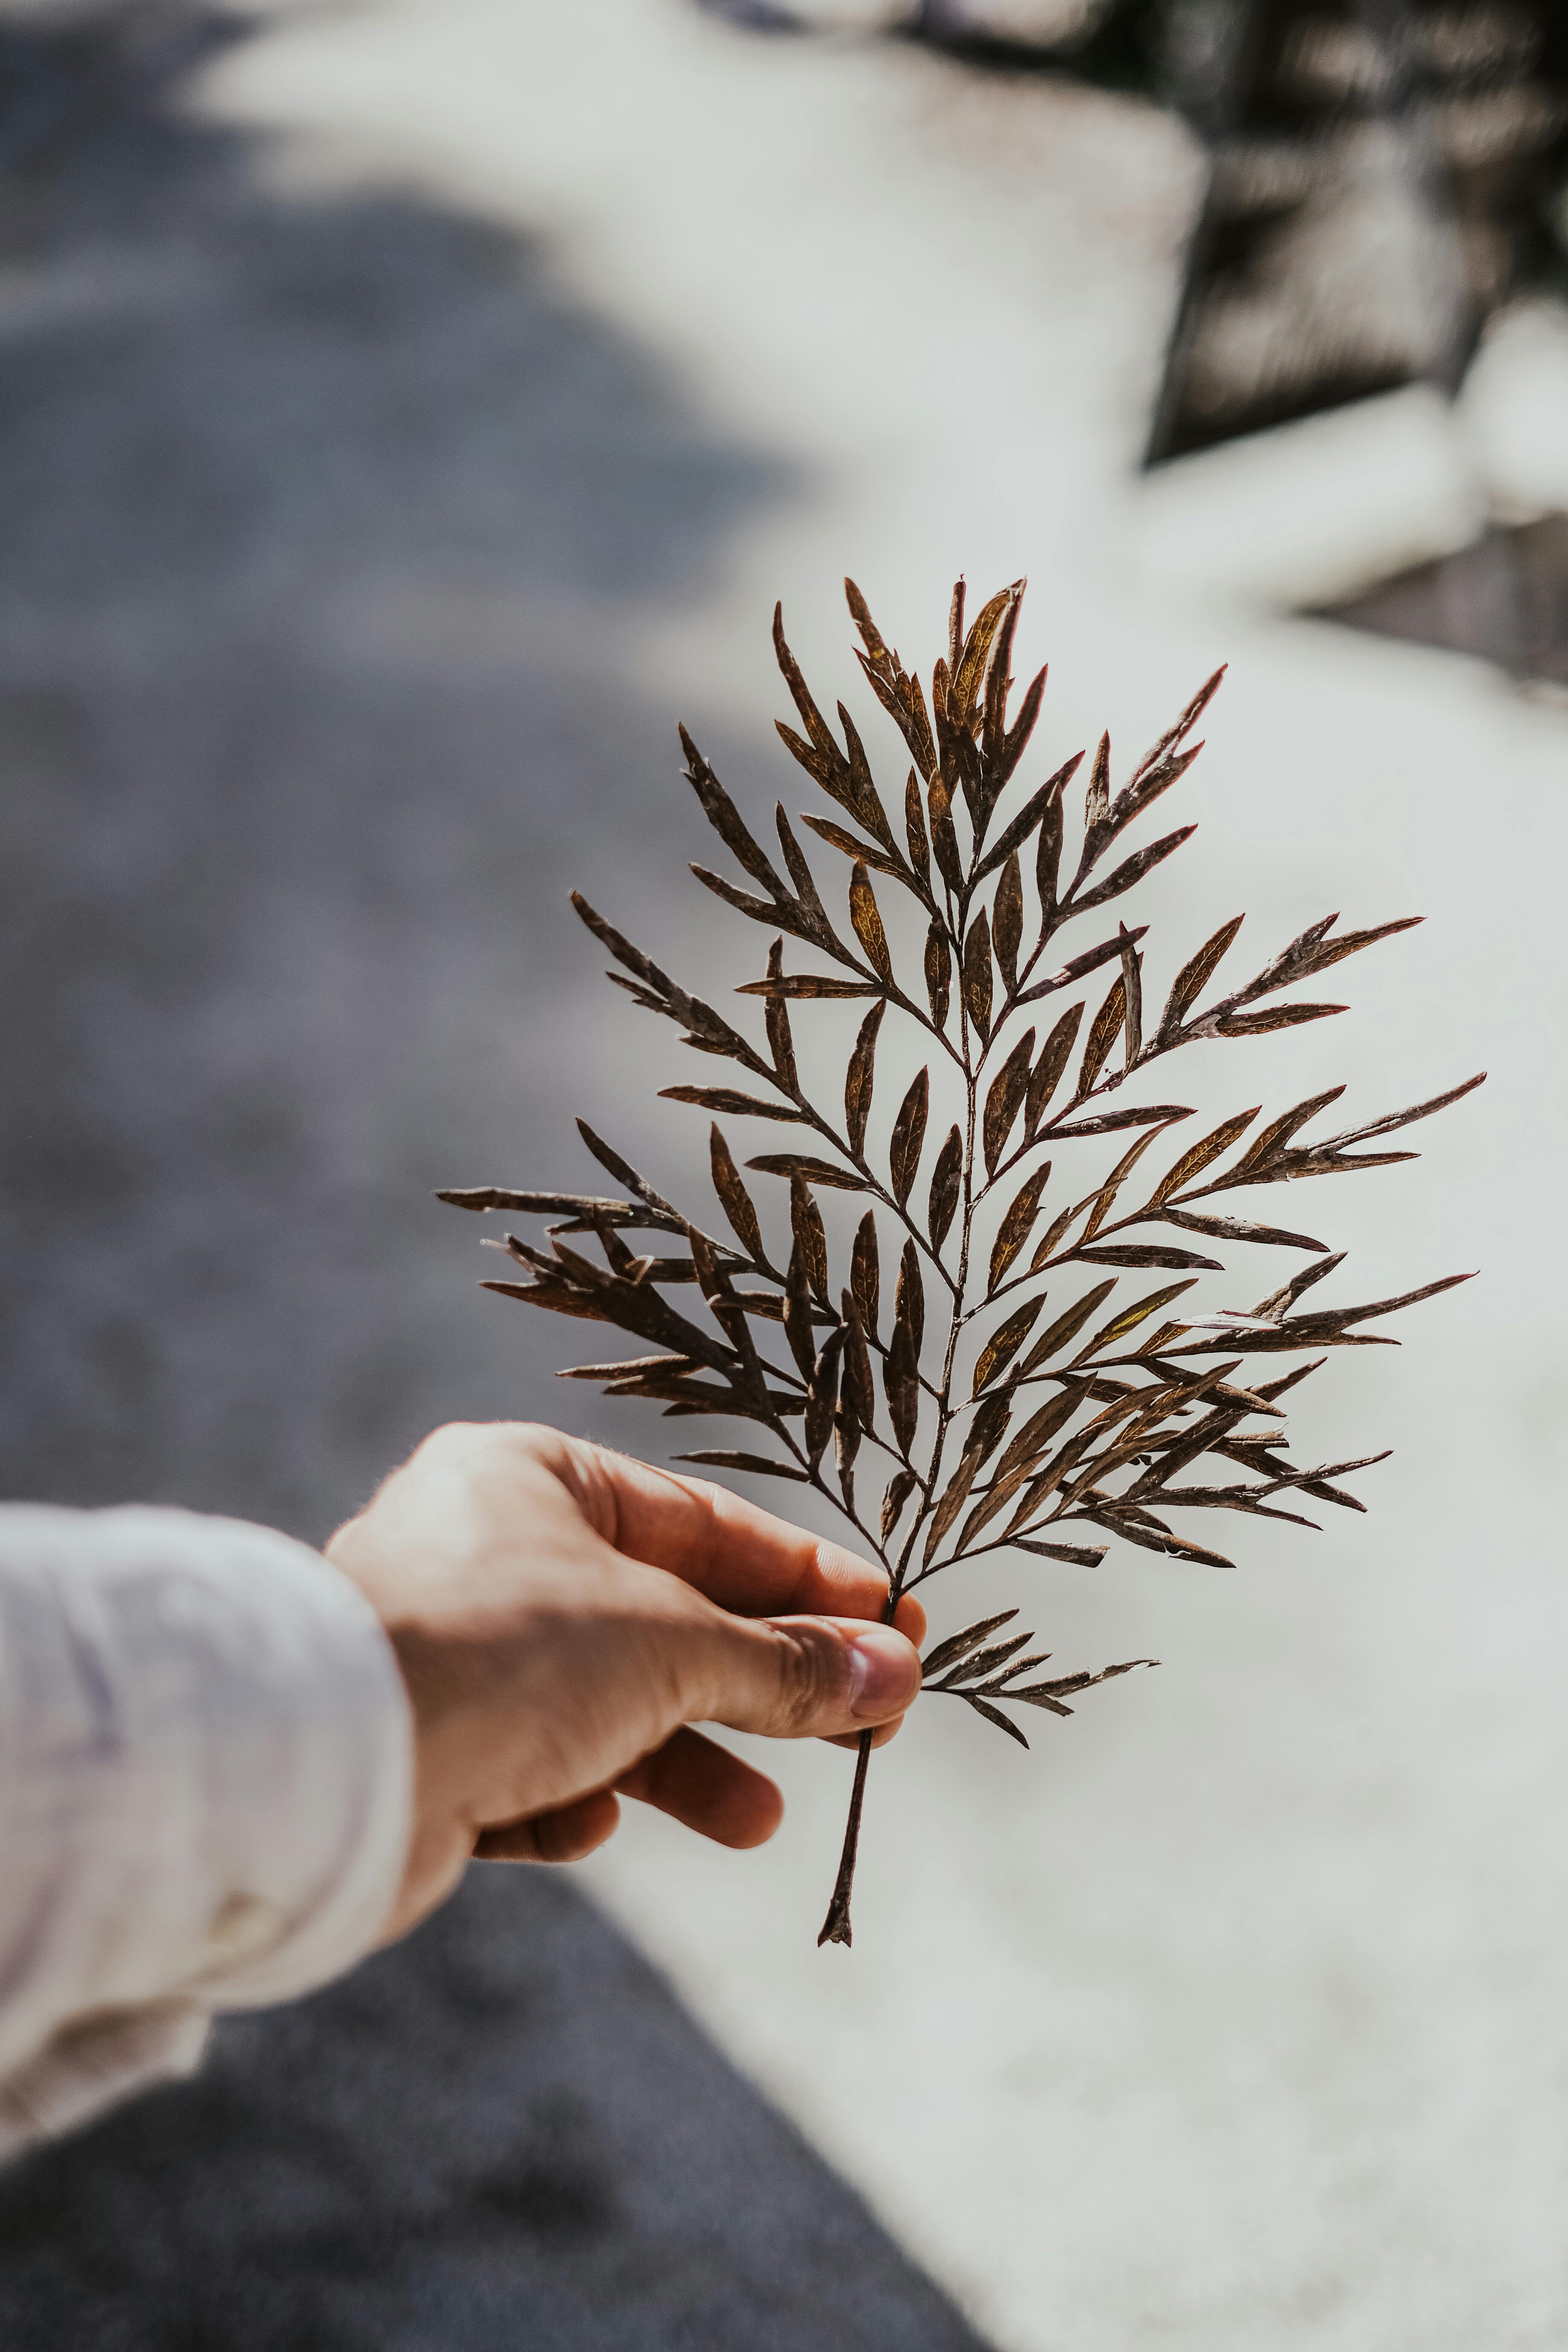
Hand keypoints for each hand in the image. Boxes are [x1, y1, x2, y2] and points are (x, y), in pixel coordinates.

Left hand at [326, 1422, 924, 1941]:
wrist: (327, 1769)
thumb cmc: (502, 1653)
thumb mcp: (671, 1646)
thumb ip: (781, 1664)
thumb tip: (892, 1671)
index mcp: (531, 1480)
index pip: (703, 1526)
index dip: (808, 1584)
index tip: (896, 1631)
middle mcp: (487, 1555)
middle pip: (662, 1620)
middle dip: (760, 1684)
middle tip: (866, 1727)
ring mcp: (455, 1654)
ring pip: (604, 1707)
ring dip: (684, 1766)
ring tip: (759, 1819)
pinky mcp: (428, 1750)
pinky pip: (530, 1772)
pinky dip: (569, 1802)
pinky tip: (585, 1825)